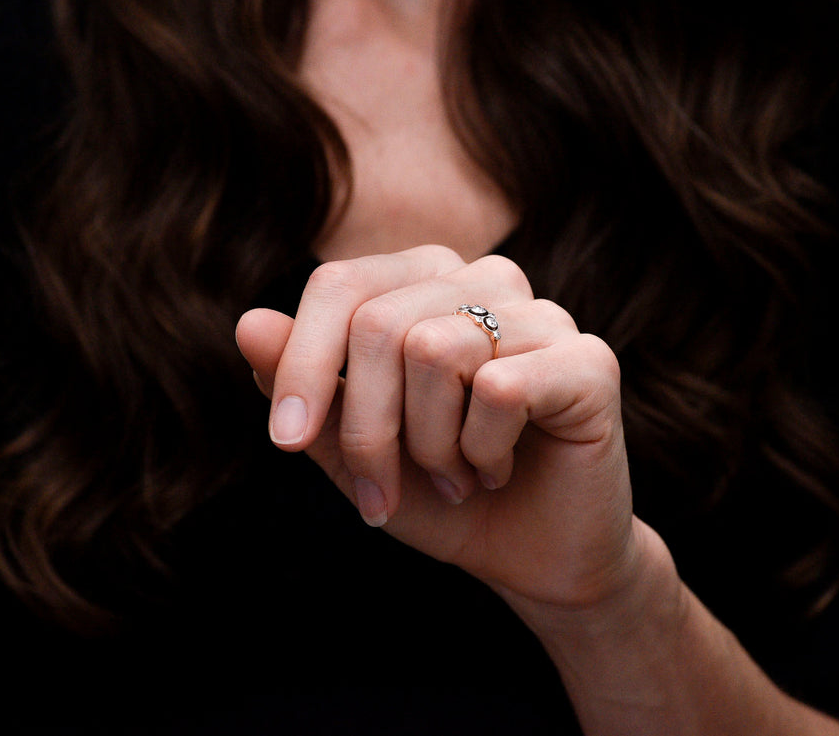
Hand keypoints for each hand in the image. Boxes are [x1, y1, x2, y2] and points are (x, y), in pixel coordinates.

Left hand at [235, 245, 639, 608]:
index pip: (340, 285)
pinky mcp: (589, 361)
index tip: (286, 441)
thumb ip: (306, 386)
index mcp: (427, 282)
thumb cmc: (442, 495)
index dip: (302, 364)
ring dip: (429, 446)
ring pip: (436, 350)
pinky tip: (497, 471)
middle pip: (379, 323)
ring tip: (454, 477)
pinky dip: (481, 452)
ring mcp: (544, 315)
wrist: (532, 558)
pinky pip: (499, 389)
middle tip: (384, 492)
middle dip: (367, 427)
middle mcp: (487, 280)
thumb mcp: (353, 447)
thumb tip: (249, 323)